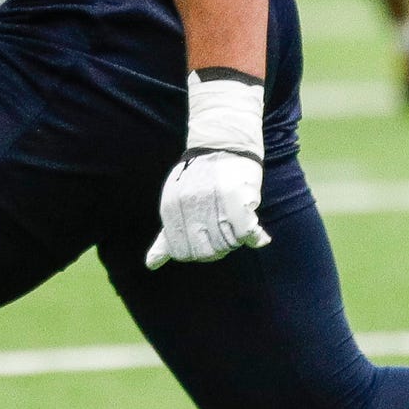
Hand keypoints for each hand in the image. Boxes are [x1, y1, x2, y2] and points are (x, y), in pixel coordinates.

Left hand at [145, 149, 269, 267]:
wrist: (223, 143)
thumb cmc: (198, 178)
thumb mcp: (174, 204)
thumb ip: (166, 237)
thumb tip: (150, 265)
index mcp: (171, 209)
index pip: (182, 253)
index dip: (199, 253)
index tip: (209, 240)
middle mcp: (189, 206)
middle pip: (206, 252)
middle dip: (219, 250)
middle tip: (227, 233)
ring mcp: (212, 201)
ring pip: (228, 244)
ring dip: (237, 241)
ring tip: (238, 223)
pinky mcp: (238, 197)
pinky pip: (247, 233)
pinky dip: (256, 237)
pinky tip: (258, 234)